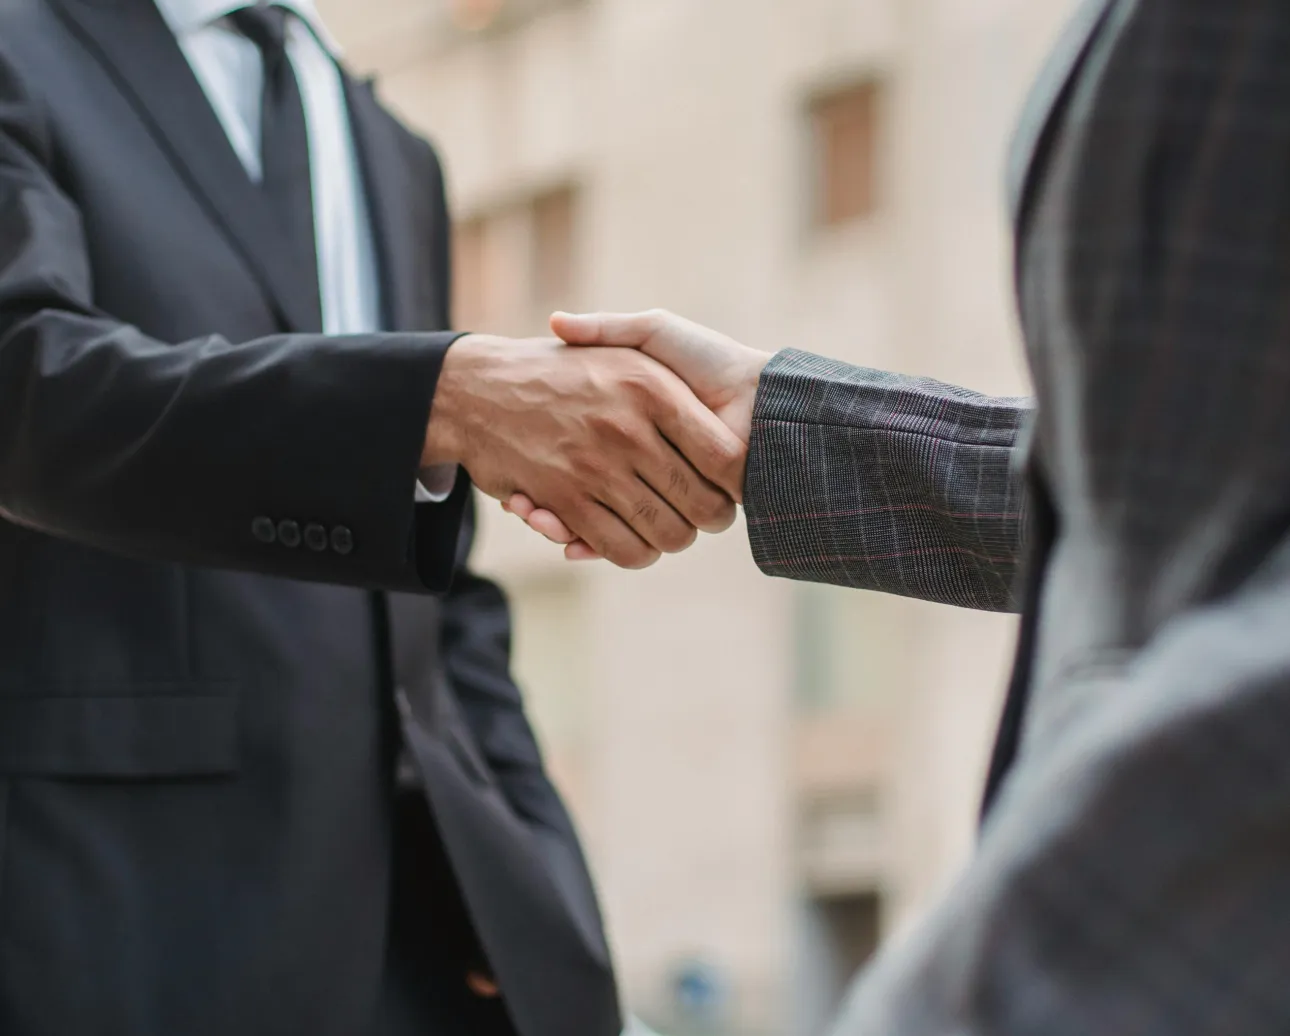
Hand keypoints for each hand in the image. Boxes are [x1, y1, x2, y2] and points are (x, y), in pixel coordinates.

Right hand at [422, 334, 743, 568]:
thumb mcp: (620, 345)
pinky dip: (633, 554)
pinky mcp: (565, 500)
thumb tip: (727, 411)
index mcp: (651, 386)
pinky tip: (633, 541)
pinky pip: (620, 548)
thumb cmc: (563, 367)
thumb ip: (677, 377)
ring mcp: (595, 466)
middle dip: (709, 519)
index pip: (724, 456)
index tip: (730, 485)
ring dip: (672, 540)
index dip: (737, 482)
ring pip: (666, 533)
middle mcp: (627, 427)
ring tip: (669, 528)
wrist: (478, 386)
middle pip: (703, 505)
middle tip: (701, 515)